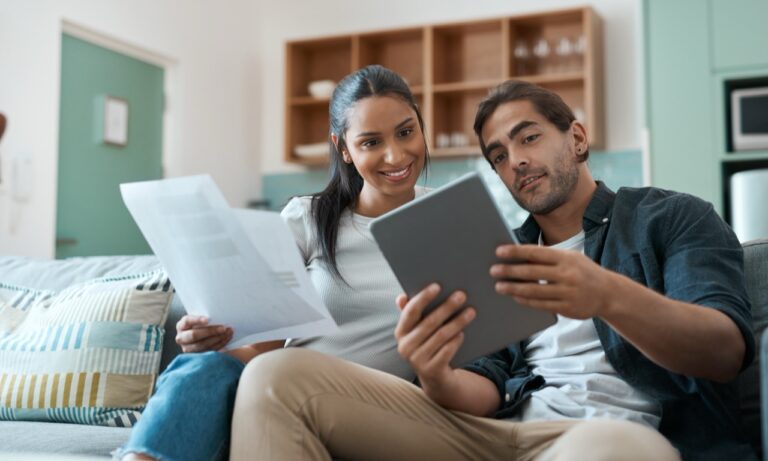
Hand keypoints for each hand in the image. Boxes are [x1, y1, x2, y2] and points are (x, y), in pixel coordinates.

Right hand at [175, 315, 232, 352]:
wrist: (201, 335)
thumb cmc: (201, 324)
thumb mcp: (200, 319)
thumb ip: (205, 318)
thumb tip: (218, 315)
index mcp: (181, 326)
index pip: (187, 321)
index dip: (197, 320)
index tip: (207, 319)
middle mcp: (182, 338)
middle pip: (194, 335)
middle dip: (210, 331)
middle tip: (223, 328)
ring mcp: (188, 348)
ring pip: (202, 345)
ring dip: (218, 338)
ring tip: (228, 332)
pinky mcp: (197, 356)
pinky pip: (209, 351)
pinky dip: (220, 344)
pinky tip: (227, 338)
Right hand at [394, 284, 475, 396]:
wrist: (435, 377)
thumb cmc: (428, 345)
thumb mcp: (418, 331)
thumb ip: (411, 313)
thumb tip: (401, 297)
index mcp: (401, 332)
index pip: (411, 311)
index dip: (423, 297)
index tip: (437, 286)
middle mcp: (405, 347)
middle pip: (429, 322)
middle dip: (447, 307)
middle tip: (462, 295)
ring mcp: (417, 361)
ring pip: (441, 336)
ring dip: (457, 322)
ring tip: (471, 312)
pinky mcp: (431, 371)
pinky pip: (447, 351)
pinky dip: (456, 340)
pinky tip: (463, 333)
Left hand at [490, 244, 616, 318]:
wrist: (609, 293)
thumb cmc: (582, 272)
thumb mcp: (570, 259)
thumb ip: (548, 257)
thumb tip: (518, 256)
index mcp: (566, 258)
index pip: (536, 253)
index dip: (516, 252)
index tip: (499, 251)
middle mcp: (568, 274)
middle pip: (532, 273)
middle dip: (510, 271)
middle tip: (493, 271)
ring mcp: (568, 293)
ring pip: (534, 291)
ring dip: (514, 289)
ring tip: (499, 286)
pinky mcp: (568, 309)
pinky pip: (541, 305)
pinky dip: (526, 301)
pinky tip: (515, 297)